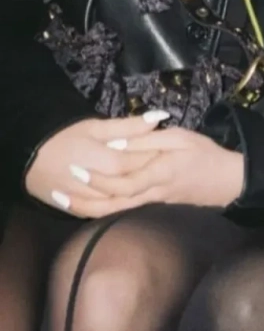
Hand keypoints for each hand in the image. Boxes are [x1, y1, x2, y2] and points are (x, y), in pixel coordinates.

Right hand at [25, 113, 164, 215]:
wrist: (29, 156)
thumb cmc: (65, 137)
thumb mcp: (96, 126)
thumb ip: (129, 126)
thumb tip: (160, 117)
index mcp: (99, 159)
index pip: (132, 163)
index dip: (151, 158)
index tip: (166, 152)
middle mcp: (91, 183)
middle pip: (127, 184)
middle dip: (146, 175)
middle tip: (162, 167)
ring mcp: (82, 199)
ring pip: (115, 202)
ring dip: (133, 194)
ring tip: (149, 183)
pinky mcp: (74, 209)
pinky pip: (99, 213)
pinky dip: (116, 208)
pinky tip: (130, 201)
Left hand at [63, 127, 243, 216]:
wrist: (228, 182)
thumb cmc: (207, 154)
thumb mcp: (182, 137)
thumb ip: (150, 140)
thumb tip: (119, 142)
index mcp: (160, 172)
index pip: (124, 180)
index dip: (100, 177)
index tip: (78, 167)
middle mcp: (152, 192)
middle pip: (113, 201)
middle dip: (84, 196)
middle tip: (58, 189)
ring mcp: (152, 203)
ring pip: (115, 210)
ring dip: (87, 207)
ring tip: (63, 201)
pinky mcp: (153, 206)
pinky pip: (123, 210)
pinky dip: (102, 209)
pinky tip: (87, 205)